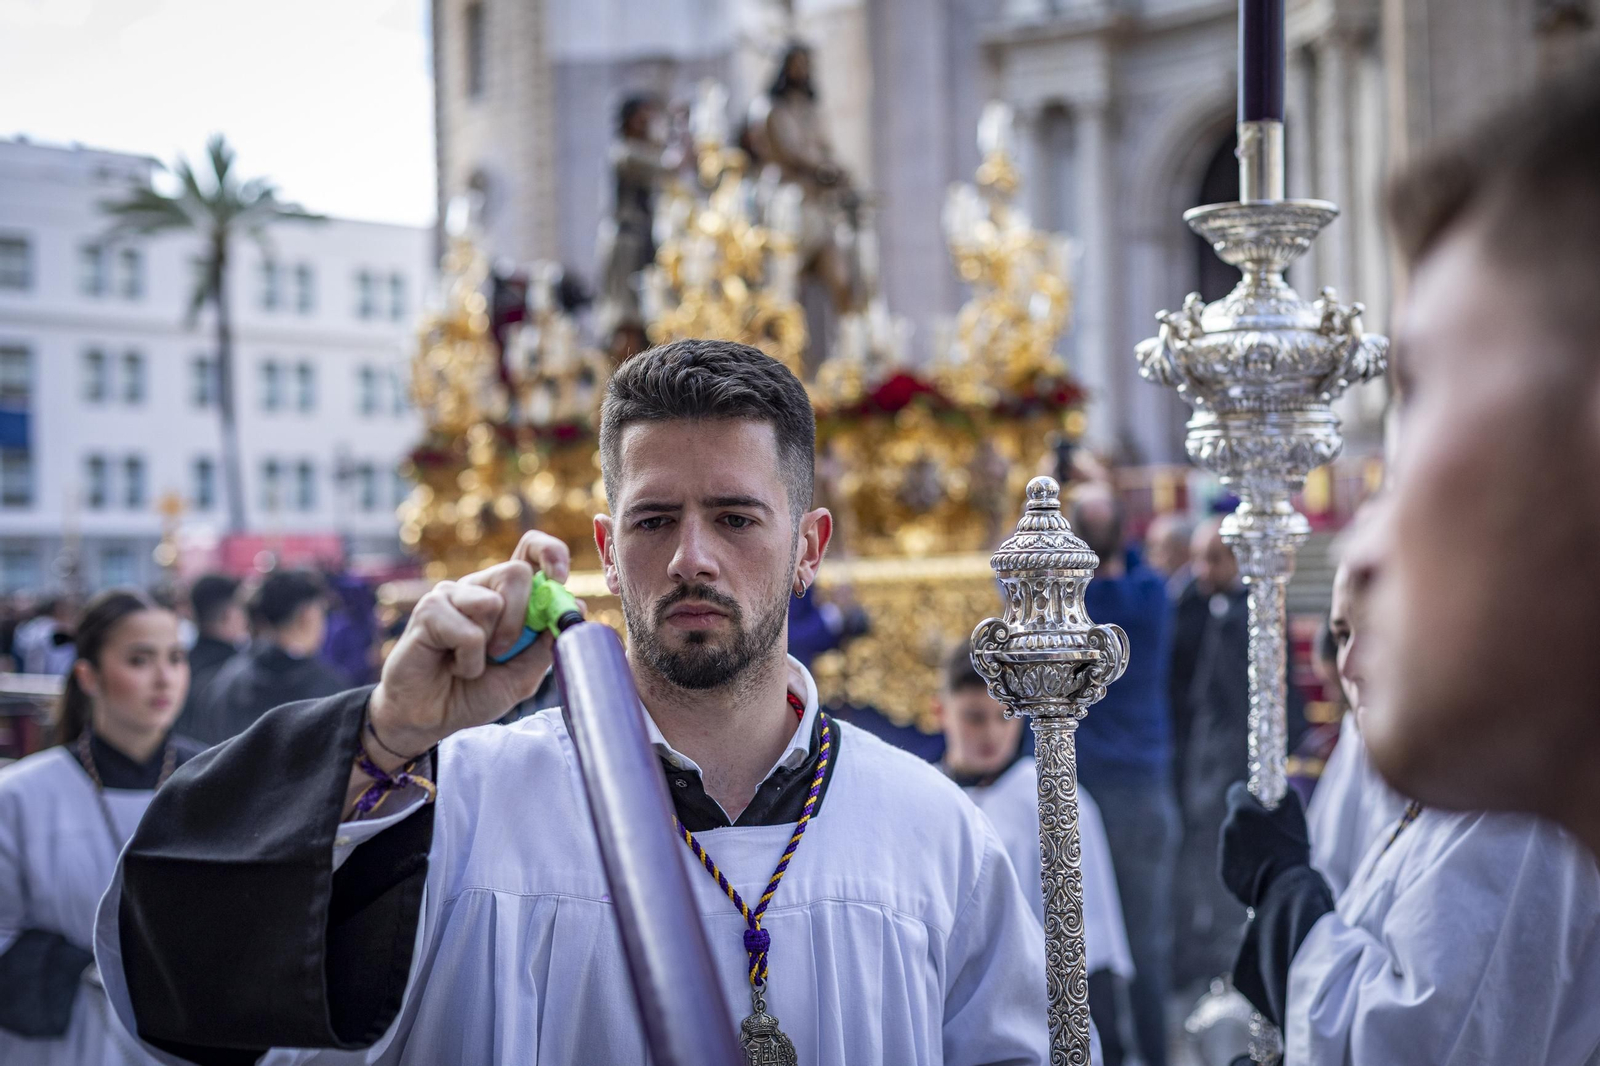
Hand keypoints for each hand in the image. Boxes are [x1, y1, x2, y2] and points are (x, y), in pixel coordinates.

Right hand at [367, 531, 571, 762]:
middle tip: (502, 652)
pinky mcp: (428, 610)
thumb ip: (546, 644)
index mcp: (506, 595)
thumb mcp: (523, 675)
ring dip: (492, 644)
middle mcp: (479, 587)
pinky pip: (468, 632)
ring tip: (472, 662)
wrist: (431, 719)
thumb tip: (576, 608)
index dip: (551, 553)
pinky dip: (468, 662)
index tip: (559, 578)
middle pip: (517, 572)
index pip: (531, 549)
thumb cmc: (474, 692)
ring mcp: (451, 595)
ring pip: (493, 601)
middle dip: (521, 619)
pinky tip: (453, 666)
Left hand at [1219, 781, 1312, 908]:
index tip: (1261, 804)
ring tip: (1270, 857)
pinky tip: (1263, 872)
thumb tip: (1279, 786)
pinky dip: (1246, 865)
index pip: (1236, 792)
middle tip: (1271, 835)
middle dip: (1250, 823)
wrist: (1286, 889)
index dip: (1249, 795)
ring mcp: (1224, 852)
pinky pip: (1235, 863)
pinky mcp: (1225, 874)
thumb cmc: (1292, 849)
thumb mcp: (1295, 813)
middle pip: (1236, 819)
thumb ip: (1284, 793)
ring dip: (1248, 845)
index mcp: (1241, 811)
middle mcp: (1227, 829)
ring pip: (1235, 841)